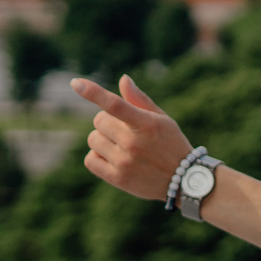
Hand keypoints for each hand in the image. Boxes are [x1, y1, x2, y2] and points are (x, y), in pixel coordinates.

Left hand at [72, 74, 194, 202]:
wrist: (184, 181)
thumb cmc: (171, 144)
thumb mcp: (162, 120)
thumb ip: (140, 100)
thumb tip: (123, 79)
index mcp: (147, 124)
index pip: (115, 105)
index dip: (94, 92)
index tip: (76, 83)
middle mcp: (134, 143)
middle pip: (99, 121)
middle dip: (108, 122)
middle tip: (125, 131)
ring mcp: (124, 162)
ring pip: (93, 139)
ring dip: (102, 139)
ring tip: (121, 146)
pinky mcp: (117, 178)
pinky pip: (90, 160)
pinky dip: (97, 157)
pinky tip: (113, 158)